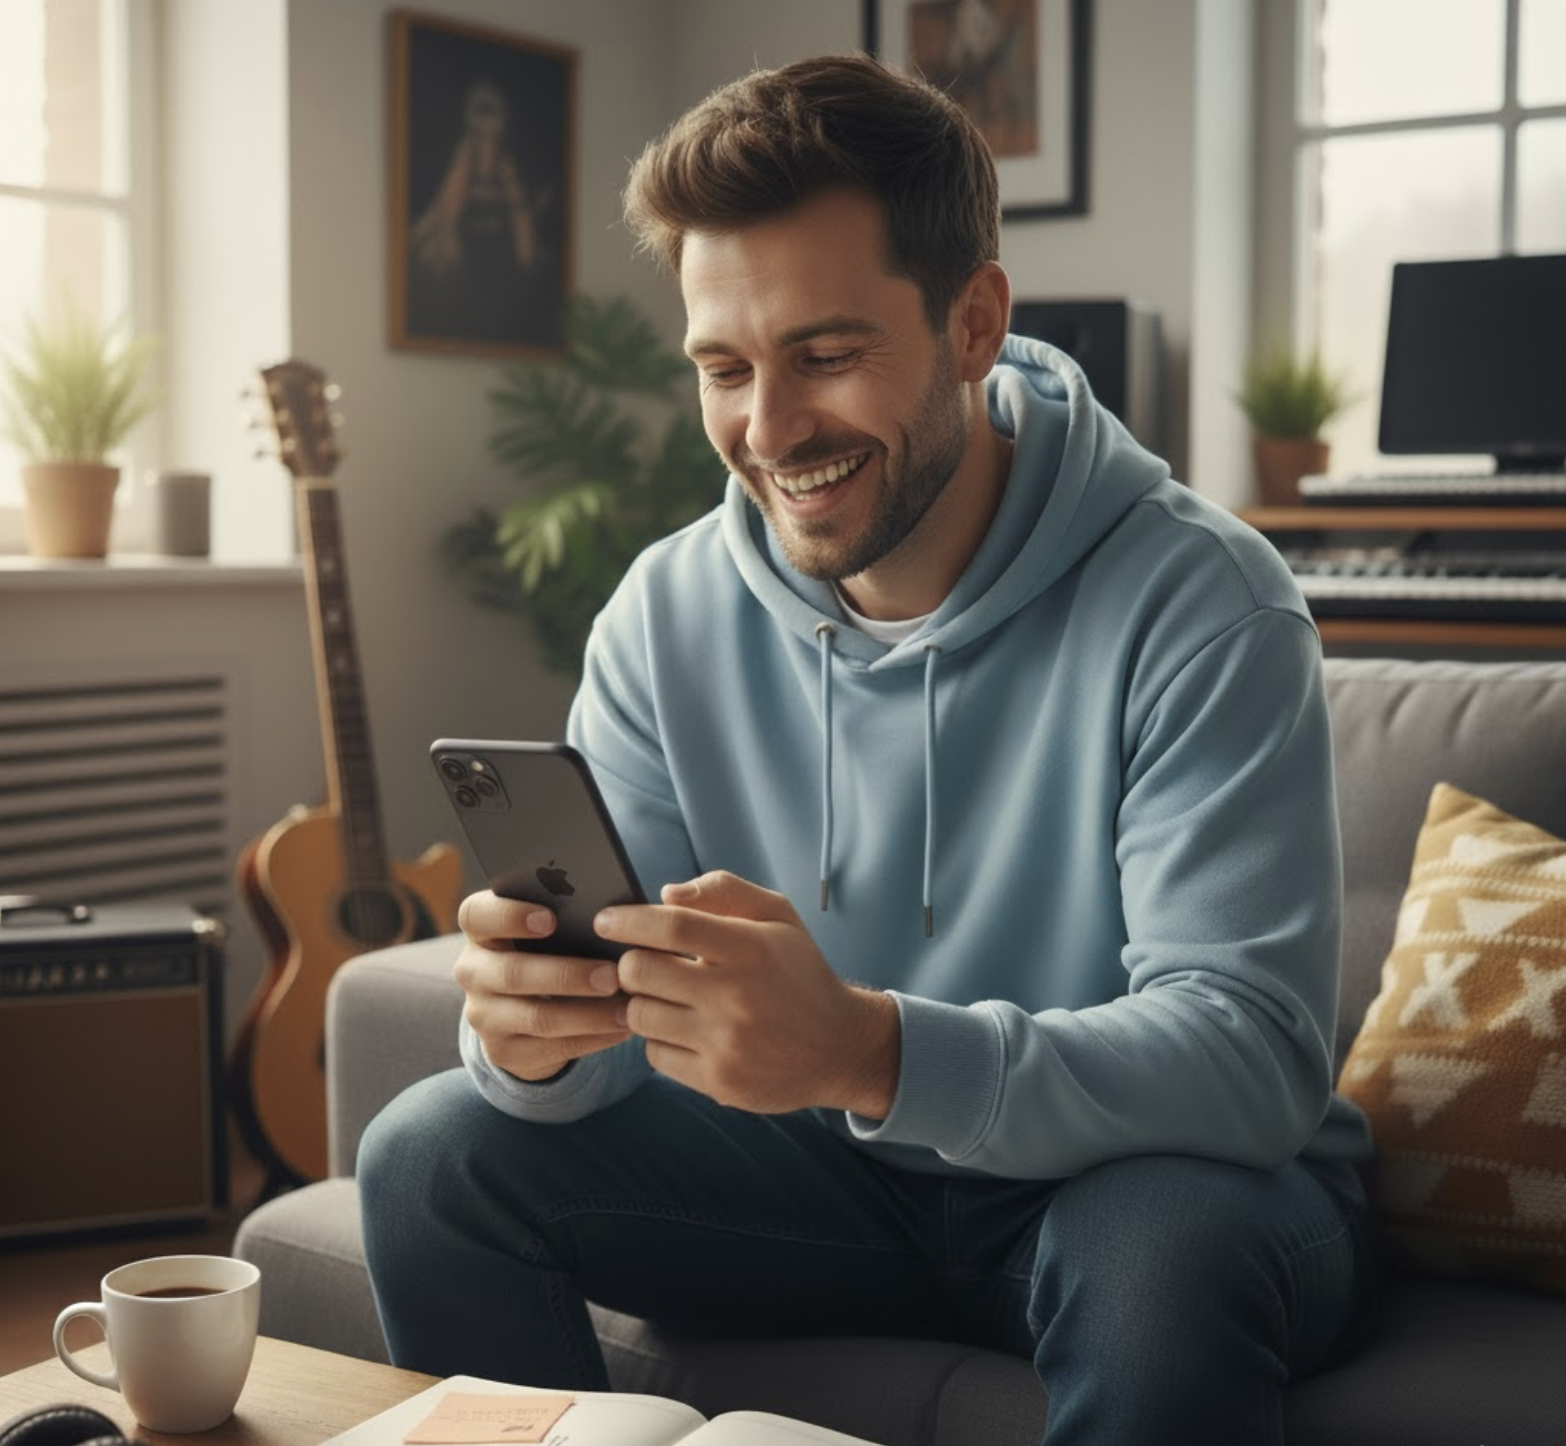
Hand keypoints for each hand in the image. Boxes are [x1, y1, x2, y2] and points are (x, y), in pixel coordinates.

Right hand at [453, 890, 630, 1081]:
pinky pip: (551, 1049)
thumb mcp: (548, 932)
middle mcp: (473, 971)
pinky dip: (592, 1038)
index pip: (476, 915)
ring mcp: (483, 1015)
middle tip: (613, 975)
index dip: (509, 916)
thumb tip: (616, 917)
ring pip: (536, 1017)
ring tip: (626, 1009)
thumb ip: (567, 917)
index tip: (550, 919)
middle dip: (567, 975)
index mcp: (480, 929)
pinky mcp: (503, 1051)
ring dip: (587, 1014)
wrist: (523, 1010)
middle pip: (511, 973)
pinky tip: (622, 1027)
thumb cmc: (548, 949)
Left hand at [594, 871, 900, 1117]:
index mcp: (751, 948)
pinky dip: (660, 1040)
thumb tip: (665, 895)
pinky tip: (683, 1029)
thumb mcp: (778, 917)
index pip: (672, 926)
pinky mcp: (719, 1081)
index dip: (628, 920)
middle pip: (641, 972)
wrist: (839, 1047)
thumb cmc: (798, 972)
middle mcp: (737, 997)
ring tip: (663, 996)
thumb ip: (723, 891)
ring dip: (641, 1002)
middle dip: (629, 963)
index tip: (606, 920)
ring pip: (640, 1016)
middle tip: (640, 963)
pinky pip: (656, 1056)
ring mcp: (726, 1043)